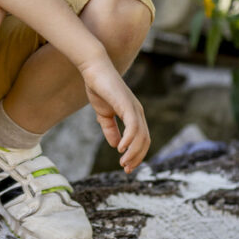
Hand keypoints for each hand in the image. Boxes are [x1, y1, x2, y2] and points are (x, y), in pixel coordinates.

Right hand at [81, 56, 149, 173]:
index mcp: (134, 114)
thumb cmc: (99, 89)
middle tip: (126, 169)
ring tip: (123, 163)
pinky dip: (129, 140)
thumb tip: (117, 146)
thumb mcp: (104, 114)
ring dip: (133, 152)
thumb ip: (110, 130)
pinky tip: (121, 149)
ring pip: (141, 136)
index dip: (136, 154)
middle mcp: (138, 112)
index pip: (142, 139)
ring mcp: (134, 108)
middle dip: (137, 157)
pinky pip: (133, 126)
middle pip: (145, 141)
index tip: (126, 167)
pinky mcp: (127, 104)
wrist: (94, 70)